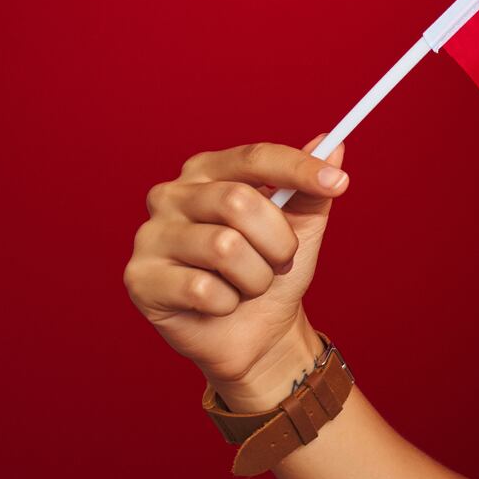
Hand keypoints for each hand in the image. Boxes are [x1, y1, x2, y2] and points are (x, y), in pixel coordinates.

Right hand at [123, 134, 348, 407]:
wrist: (257, 335)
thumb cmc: (272, 272)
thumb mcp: (301, 229)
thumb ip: (311, 189)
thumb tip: (332, 144)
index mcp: (207, 171)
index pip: (253, 157)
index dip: (298, 168)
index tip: (339, 183)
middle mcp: (170, 194)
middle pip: (238, 201)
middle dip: (277, 241)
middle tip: (282, 262)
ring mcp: (150, 235)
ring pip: (224, 247)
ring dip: (255, 277)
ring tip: (249, 286)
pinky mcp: (140, 278)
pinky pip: (202, 289)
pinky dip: (227, 304)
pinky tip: (220, 306)